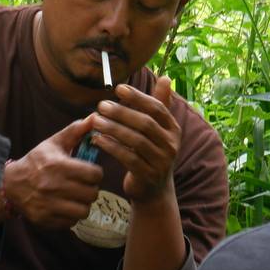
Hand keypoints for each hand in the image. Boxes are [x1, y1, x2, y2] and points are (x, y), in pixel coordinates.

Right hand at [5, 115, 103, 228]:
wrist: (10, 184)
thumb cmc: (37, 161)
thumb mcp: (53, 143)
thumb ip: (76, 131)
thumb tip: (96, 117)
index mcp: (58, 165)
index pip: (94, 174)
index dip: (96, 173)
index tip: (90, 173)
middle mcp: (53, 186)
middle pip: (92, 194)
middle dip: (91, 189)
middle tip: (84, 185)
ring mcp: (48, 205)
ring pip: (84, 210)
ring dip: (83, 204)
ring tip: (77, 197)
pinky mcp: (45, 219)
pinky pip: (71, 222)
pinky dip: (71, 215)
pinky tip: (65, 206)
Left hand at [91, 77, 181, 202]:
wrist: (153, 190)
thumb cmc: (152, 153)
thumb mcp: (159, 130)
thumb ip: (160, 104)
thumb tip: (166, 78)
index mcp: (174, 129)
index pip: (157, 108)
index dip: (138, 97)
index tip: (118, 88)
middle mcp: (171, 145)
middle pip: (145, 124)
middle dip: (122, 112)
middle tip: (101, 105)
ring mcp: (161, 162)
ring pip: (135, 141)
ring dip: (113, 128)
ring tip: (95, 120)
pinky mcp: (148, 176)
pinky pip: (128, 158)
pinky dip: (111, 147)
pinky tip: (97, 139)